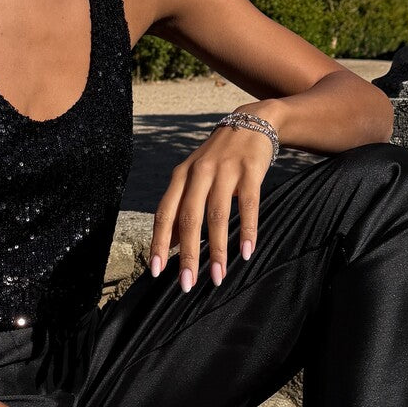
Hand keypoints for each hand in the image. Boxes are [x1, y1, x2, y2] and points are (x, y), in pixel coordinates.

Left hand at [149, 116, 274, 288]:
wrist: (251, 122)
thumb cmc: (218, 159)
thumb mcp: (195, 178)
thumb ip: (182, 208)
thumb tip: (171, 246)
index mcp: (180, 176)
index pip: (164, 213)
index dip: (159, 242)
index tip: (156, 271)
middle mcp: (199, 173)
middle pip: (189, 219)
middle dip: (187, 255)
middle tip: (187, 284)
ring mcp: (225, 170)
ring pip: (217, 215)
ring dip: (217, 250)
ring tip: (218, 277)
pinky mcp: (250, 170)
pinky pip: (249, 205)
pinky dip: (248, 230)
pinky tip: (247, 253)